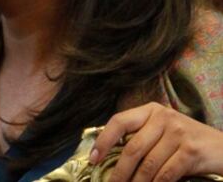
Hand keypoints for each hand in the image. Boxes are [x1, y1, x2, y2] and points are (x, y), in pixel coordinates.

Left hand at [89, 102, 222, 180]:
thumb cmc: (188, 142)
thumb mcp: (163, 131)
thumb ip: (142, 136)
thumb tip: (110, 156)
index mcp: (151, 110)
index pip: (119, 121)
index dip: (103, 140)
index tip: (94, 159)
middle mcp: (163, 118)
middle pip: (132, 148)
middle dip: (119, 172)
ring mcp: (178, 133)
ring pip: (148, 165)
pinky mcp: (190, 151)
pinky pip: (165, 174)